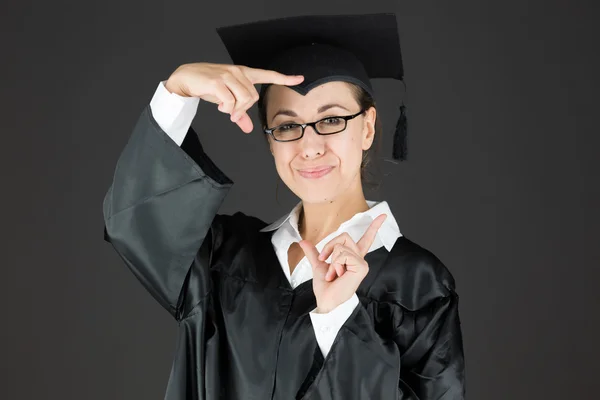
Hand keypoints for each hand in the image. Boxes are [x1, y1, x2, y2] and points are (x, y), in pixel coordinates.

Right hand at [165, 62, 303, 132]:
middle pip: (252, 97)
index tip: (300, 78)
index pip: (267, 74)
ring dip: (234, 110)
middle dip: (243, 109)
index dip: (284, 78)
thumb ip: (239, 114)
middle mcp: (238, 72)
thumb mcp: (225, 99)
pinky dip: (226, 109)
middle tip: (232, 114)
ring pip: (243, 100)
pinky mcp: (217, 82)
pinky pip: (230, 102)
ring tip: (223, 109)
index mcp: (243, 74)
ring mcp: (227, 76)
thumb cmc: (207, 86)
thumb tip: (248, 128)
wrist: (185, 77)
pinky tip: (219, 106)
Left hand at [298, 214, 386, 312]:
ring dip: (332, 259)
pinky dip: (336, 263)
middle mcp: (359, 258)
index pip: (366, 239)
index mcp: (352, 257)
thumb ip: (313, 252)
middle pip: (345, 235)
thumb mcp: (318, 265)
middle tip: (324, 260)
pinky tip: (338, 274)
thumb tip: (302, 241)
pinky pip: (344, 254)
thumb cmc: (325, 286)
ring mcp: (362, 262)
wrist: (326, 299)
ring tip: (333, 273)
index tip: (383, 214)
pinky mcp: (362, 267)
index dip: (374, 226)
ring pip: (342, 245)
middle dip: (330, 246)